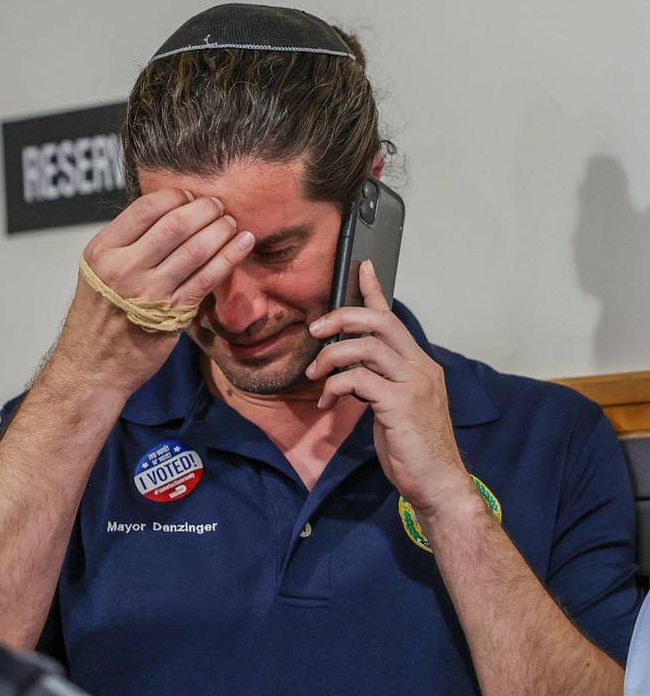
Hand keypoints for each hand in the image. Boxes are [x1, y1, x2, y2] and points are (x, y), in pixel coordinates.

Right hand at [52, 189, 253, 398]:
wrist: (93, 367)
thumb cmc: (100, 316)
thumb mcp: (99, 271)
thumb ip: (128, 244)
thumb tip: (171, 213)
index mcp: (103, 251)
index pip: (146, 207)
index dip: (177, 196)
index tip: (192, 197)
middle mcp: (124, 268)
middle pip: (175, 224)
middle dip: (205, 209)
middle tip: (219, 206)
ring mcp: (149, 292)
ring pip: (196, 249)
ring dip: (221, 230)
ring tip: (231, 224)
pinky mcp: (172, 314)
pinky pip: (208, 277)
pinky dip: (230, 256)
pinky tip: (243, 244)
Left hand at [304, 261, 473, 513]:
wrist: (438, 484)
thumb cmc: (414, 448)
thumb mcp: (395, 408)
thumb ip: (378, 383)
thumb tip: (349, 370)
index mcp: (420, 365)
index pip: (394, 318)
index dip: (375, 292)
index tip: (362, 268)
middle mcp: (421, 367)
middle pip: (379, 322)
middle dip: (341, 317)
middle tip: (315, 330)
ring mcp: (413, 385)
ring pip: (365, 347)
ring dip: (330, 356)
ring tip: (314, 374)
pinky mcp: (401, 404)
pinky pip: (357, 379)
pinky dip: (334, 386)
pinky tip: (328, 404)